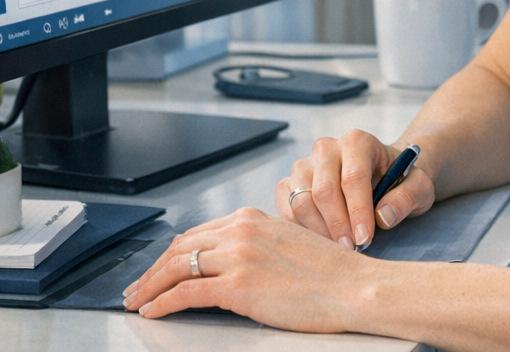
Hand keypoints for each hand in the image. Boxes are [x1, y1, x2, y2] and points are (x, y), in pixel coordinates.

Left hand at [122, 208, 361, 329]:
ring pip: (177, 267)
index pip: (198, 233)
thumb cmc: (329, 272)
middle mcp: (242, 231)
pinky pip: (186, 293)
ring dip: (150, 286)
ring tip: (137, 301)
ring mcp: (238, 257)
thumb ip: (258, 245)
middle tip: (136, 287)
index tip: (159, 268)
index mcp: (254, 218)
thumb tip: (232, 262)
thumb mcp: (289, 243)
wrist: (352, 287)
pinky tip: (153, 312)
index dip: (172, 253)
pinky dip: (163, 303)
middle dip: (152, 269)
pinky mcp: (237, 287)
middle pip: (180, 247)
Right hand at [275, 130, 434, 249]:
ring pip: (300, 201)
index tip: (365, 239)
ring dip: (318, 231)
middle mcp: (327, 148)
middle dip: (338, 226)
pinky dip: (300, 230)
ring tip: (339, 248)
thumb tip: (383, 216)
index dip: (358, 211)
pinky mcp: (289, 184)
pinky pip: (285, 209)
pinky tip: (321, 242)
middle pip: (323, 190)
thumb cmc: (401, 181)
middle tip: (352, 250)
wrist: (385, 176)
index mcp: (358, 142)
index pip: (353, 177)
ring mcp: (304, 165)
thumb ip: (408, 197)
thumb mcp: (420, 186)